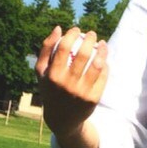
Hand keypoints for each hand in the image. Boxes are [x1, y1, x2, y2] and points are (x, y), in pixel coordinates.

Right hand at [35, 25, 108, 147]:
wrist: (62, 119)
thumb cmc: (51, 89)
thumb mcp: (42, 72)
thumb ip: (46, 49)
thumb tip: (58, 28)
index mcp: (53, 76)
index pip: (63, 48)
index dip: (72, 35)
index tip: (77, 29)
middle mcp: (67, 84)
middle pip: (82, 55)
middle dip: (90, 39)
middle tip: (92, 34)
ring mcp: (81, 92)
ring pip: (96, 65)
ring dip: (102, 50)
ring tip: (102, 44)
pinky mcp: (92, 99)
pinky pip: (102, 77)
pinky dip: (104, 65)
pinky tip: (103, 59)